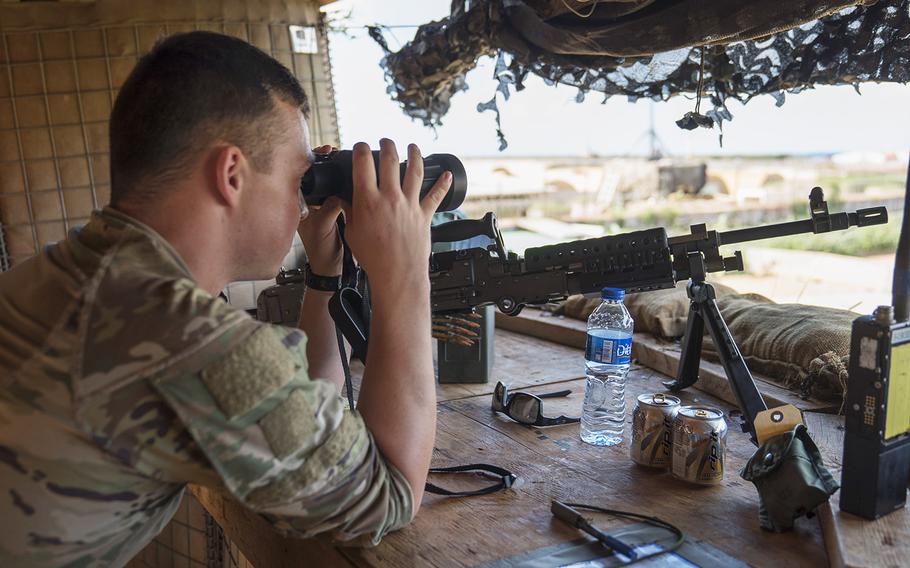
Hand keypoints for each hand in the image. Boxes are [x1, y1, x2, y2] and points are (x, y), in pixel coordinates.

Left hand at [297, 145, 342, 275]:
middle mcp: (308, 202)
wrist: (331, 267)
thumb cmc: (321, 251)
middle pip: (315, 174)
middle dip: (325, 161)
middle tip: (334, 150)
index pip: (302, 175)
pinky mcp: (332, 209)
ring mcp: (320, 205)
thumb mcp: (324, 225)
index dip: (312, 160)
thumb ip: (331, 206)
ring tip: (342, 158)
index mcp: (299, 204)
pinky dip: (343, 183)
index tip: (324, 151)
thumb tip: (340, 191)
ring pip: (327, 181)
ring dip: (335, 171)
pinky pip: (337, 191)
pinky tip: (351, 176)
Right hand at [341, 139, 451, 288]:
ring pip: (415, 170)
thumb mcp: (352, 233)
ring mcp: (409, 205)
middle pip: (390, 160)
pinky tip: (447, 174)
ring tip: (412, 147)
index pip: (363, 163)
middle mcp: (390, 198)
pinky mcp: (424, 215)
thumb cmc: (374, 258)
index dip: (361, 148)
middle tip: (385, 142)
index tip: (361, 146)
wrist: (396, 275)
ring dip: (414, 154)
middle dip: (387, 145)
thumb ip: (350, 212)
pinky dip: (442, 184)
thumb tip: (344, 199)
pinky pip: (436, 195)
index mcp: (368, 201)